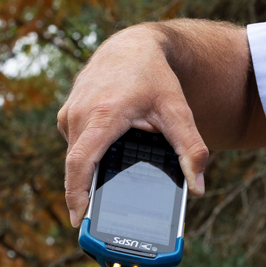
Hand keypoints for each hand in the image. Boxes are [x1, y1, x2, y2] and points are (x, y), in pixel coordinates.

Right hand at [57, 24, 208, 226]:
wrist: (133, 46)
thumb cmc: (154, 77)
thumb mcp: (178, 111)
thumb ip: (191, 149)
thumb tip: (198, 187)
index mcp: (102, 115)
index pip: (80, 163)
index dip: (76, 195)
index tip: (78, 219)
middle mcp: (79, 114)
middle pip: (75, 167)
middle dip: (82, 195)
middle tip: (94, 221)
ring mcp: (69, 114)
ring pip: (74, 157)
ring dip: (86, 176)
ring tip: (101, 194)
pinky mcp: (67, 115)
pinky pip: (74, 146)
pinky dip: (86, 159)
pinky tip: (103, 163)